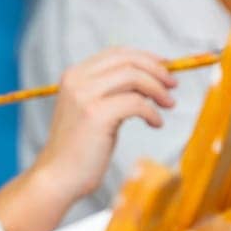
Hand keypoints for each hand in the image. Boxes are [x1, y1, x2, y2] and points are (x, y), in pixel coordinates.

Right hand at [31, 48, 176, 203]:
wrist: (57, 177)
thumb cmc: (80, 148)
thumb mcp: (91, 110)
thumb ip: (110, 91)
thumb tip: (149, 77)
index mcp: (74, 75)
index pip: (116, 53)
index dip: (146, 58)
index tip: (165, 70)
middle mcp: (76, 80)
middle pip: (128, 60)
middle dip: (157, 70)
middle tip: (173, 87)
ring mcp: (84, 96)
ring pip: (134, 77)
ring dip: (158, 89)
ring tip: (168, 105)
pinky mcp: (95, 114)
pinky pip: (136, 103)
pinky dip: (152, 112)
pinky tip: (155, 123)